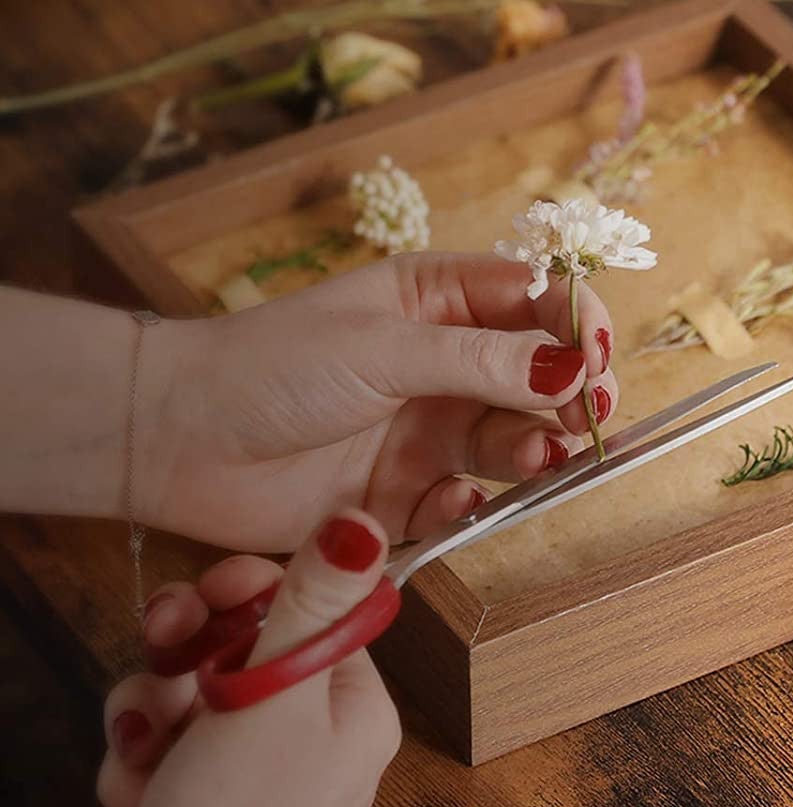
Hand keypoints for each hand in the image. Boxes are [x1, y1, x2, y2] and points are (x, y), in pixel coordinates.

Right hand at [0, 510, 402, 806]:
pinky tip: (139, 796)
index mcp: (358, 710)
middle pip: (244, 652)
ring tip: (147, 750)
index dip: (252, 599)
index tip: (208, 594)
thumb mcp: (275, 693)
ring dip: (151, 714)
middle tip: (161, 660)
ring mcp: (265, 780)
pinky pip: (165, 752)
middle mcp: (321, 743)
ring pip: (190, 698)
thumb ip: (307, 605)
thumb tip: (361, 524)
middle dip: (185, 657)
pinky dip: (142, 766)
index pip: (313, 617)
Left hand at [139, 254, 618, 551]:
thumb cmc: (271, 368)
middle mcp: (443, 367)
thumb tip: (572, 367)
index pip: (533, 301)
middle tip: (589, 417)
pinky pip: (466, 503)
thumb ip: (482, 362)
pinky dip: (472, 505)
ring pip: (512, 443)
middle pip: (538, 379)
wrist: (181, 442)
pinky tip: (454, 500)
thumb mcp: (385, 348)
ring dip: (533, 450)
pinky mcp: (406, 496)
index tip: (597, 356)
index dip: (575, 324)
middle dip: (571, 396)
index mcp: (436, 303)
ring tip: (534, 456)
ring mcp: (427, 433)